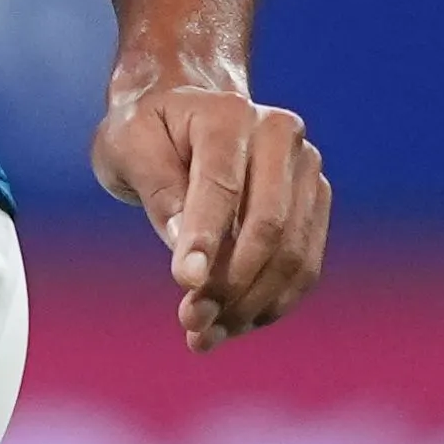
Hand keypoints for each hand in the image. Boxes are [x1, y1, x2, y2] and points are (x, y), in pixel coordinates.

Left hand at [91, 82, 325, 351]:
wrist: (184, 108)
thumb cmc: (148, 129)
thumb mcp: (129, 148)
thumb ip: (159, 193)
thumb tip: (189, 254)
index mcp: (229, 114)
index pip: (222, 186)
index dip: (206, 239)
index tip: (184, 286)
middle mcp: (280, 135)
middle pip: (269, 226)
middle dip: (230, 284)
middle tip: (192, 322)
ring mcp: (306, 169)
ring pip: (293, 254)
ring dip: (252, 304)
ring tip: (206, 334)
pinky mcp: (314, 201)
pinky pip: (304, 264)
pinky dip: (272, 302)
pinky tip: (234, 324)